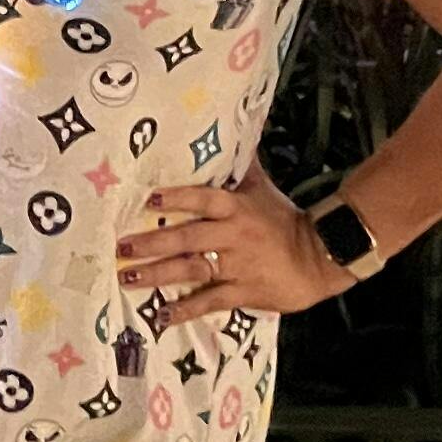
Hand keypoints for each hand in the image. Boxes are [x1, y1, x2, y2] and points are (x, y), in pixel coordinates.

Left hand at [114, 176, 354, 330]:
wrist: (320, 257)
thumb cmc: (284, 220)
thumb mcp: (261, 189)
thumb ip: (242, 164)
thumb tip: (236, 127)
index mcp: (236, 208)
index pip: (203, 199)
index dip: (177, 198)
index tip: (148, 199)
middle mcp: (233, 235)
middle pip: (187, 237)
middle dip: (152, 242)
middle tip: (121, 247)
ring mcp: (237, 266)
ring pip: (192, 269)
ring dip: (158, 275)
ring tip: (128, 278)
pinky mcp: (243, 292)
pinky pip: (210, 301)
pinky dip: (186, 309)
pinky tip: (162, 315)